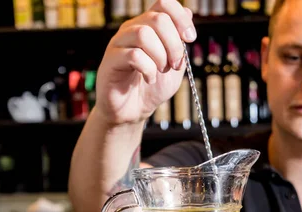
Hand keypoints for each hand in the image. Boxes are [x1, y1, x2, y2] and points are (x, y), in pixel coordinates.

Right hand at [94, 0, 195, 125]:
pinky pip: (133, 55)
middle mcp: (132, 29)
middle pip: (157, 18)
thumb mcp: (175, 64)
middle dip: (174, 44)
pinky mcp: (111, 60)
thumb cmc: (152, 87)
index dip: (181, 19)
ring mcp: (119, 43)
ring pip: (144, 34)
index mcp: (148, 26)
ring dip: (160, 56)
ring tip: (161, 71)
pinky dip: (148, 69)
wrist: (133, 111)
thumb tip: (188, 12)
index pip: (164, 4)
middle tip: (175, 64)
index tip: (190, 39)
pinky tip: (150, 78)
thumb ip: (181, 41)